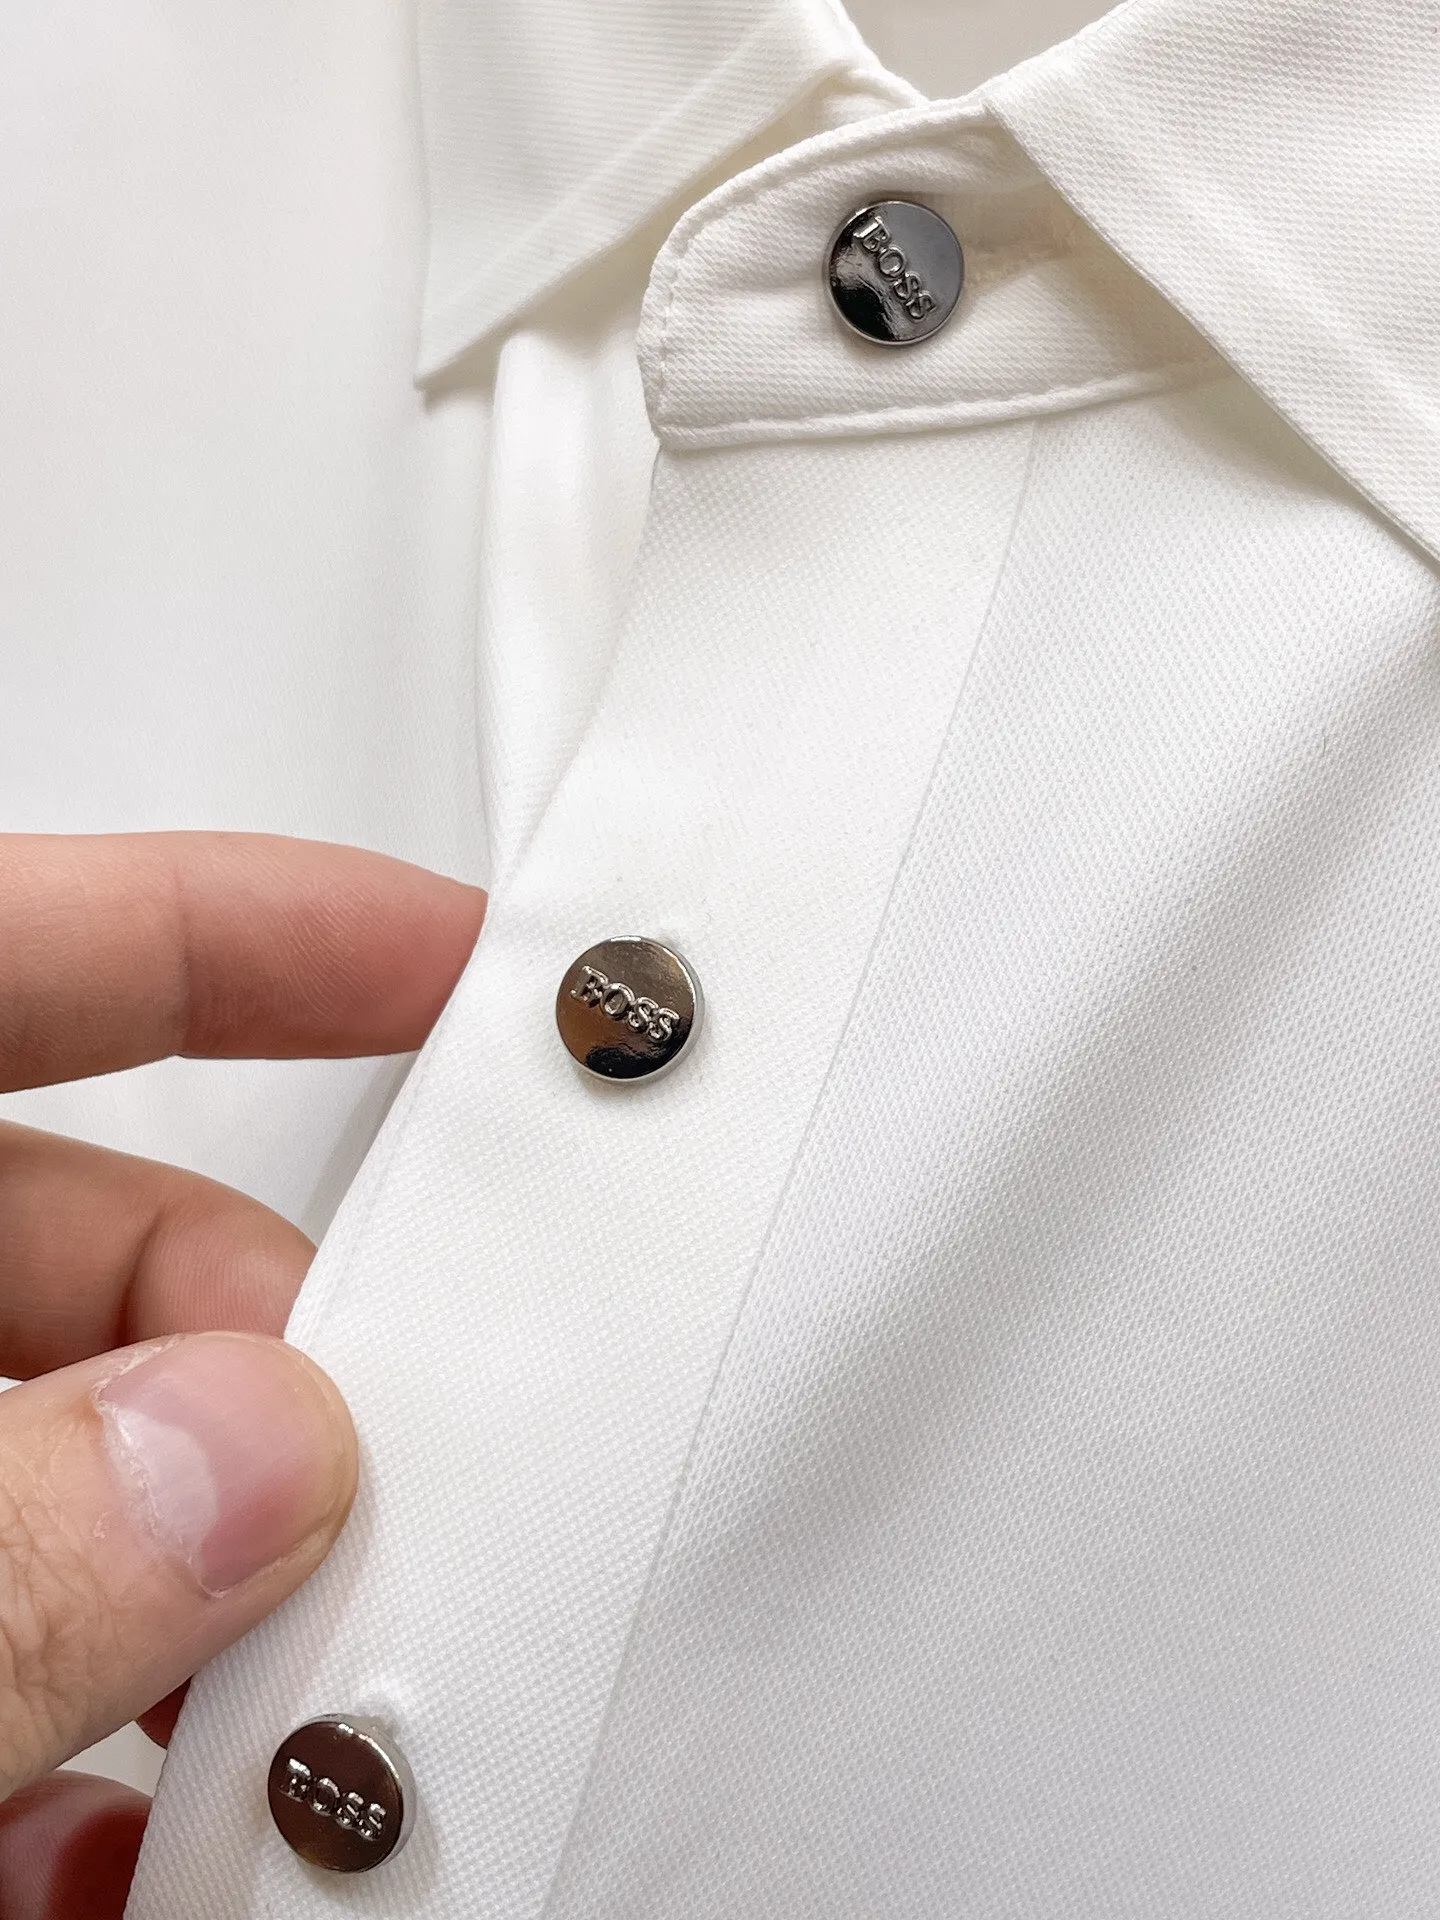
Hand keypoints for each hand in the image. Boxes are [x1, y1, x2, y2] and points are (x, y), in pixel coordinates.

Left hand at [0, 832, 483, 1916]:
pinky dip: (104, 1749)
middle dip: (281, 1351)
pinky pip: (22, 1637)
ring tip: (304, 1707)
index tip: (458, 957)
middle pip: (107, 1243)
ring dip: (219, 1585)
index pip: (35, 946)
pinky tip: (150, 1851)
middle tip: (392, 1481)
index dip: (263, 930)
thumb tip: (238, 1471)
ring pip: (88, 1470)